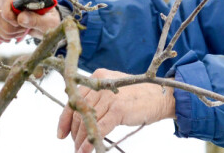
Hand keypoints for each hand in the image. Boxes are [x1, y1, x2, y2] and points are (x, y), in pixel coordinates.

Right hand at [0, 0, 59, 42]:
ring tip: (20, 32)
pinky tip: (11, 37)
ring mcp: (2, 5)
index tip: (20, 25)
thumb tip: (21, 18)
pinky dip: (0, 36)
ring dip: (6, 33)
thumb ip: (37, 20)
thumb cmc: (50, 21)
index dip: (10, 16)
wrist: (46, 24)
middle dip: (10, 28)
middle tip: (24, 30)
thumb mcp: (49, 22)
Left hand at [57, 68, 175, 152]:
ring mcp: (110, 96)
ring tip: (80, 151)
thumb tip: (79, 119)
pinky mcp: (118, 109)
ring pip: (88, 121)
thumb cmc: (139, 96)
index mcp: (99, 76)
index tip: (61, 134)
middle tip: (76, 146)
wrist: (162, 97)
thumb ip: (98, 99)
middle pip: (80, 112)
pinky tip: (87, 150)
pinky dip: (91, 141)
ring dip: (82, 140)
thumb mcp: (115, 91)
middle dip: (75, 133)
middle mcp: (102, 83)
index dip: (65, 119)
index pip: (75, 99)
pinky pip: (99, 128)